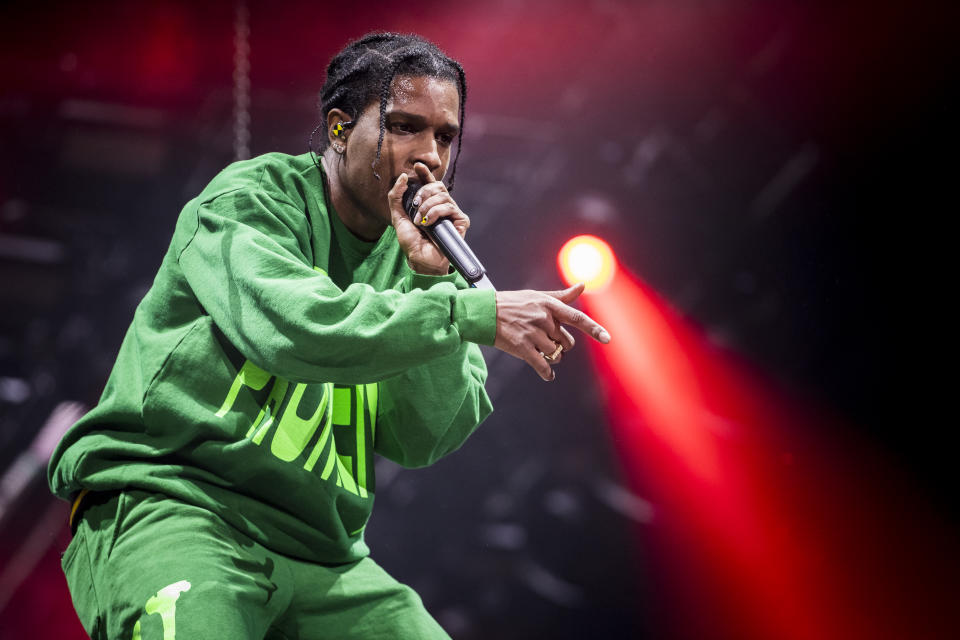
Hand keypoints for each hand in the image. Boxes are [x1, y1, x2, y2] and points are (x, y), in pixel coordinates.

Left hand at [387, 162, 469, 274]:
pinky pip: (449, 207)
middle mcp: (442, 206)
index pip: (429, 183)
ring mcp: (452, 213)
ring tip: (420, 221)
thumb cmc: (412, 242)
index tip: (417, 165)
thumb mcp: (398, 217)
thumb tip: (404, 177)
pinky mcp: (461, 221)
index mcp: (428, 204)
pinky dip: (436, 213)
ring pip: (443, 195)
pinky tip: (429, 223)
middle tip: (415, 207)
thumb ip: (396, 197)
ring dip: (427, 207)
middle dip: (423, 193)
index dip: (425, 173)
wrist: (420, 259)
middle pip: (437, 186)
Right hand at [494, 283, 610, 380]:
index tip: (607, 339)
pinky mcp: (521, 348)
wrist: (485, 312)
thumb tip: (582, 285)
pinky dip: (547, 372)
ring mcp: (532, 334)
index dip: (593, 328)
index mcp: (549, 305)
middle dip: (561, 344)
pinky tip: (547, 374)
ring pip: (556, 354)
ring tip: (540, 349)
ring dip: (552, 356)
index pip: (576, 317)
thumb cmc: (512, 303)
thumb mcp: (537, 296)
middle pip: (566, 341)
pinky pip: (542, 365)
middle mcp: (542, 319)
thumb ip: (562, 296)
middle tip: (548, 339)